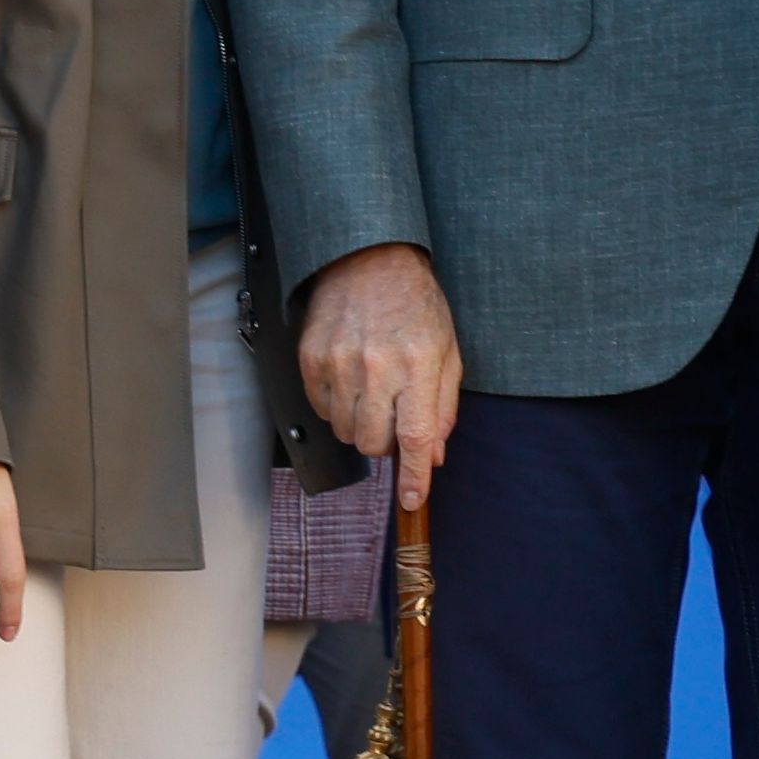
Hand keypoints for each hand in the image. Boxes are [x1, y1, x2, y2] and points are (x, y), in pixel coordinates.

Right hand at [295, 243, 463, 510]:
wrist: (368, 258)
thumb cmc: (414, 303)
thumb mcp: (447, 350)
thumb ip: (443, 406)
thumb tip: (433, 455)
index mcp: (418, 364)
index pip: (416, 437)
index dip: (414, 477)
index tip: (412, 500)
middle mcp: (377, 366)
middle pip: (374, 443)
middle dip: (386, 445)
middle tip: (394, 418)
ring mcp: (339, 363)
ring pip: (346, 432)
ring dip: (361, 426)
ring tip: (373, 393)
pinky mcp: (311, 359)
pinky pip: (322, 410)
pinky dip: (337, 408)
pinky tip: (350, 381)